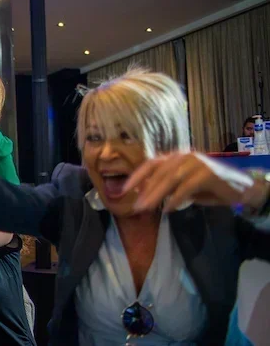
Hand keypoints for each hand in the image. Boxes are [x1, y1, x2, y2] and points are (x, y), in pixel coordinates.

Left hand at [126, 152, 254, 212]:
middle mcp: (184, 156)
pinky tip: (169, 209)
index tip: (124, 190)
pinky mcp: (208, 173)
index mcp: (175, 157)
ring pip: (170, 179)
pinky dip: (176, 199)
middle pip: (159, 173)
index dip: (136, 176)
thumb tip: (142, 194)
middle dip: (145, 191)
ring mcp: (197, 162)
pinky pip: (187, 187)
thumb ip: (165, 187)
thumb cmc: (207, 187)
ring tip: (147, 208)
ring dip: (156, 195)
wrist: (240, 187)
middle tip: (136, 206)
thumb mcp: (182, 186)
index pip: (151, 164)